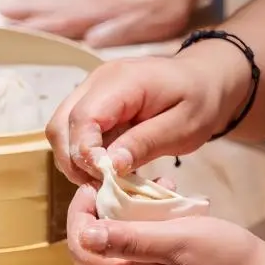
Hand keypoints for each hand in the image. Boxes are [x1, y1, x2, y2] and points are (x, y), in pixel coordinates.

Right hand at [1, 0, 198, 47]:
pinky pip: (66, 5)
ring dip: (31, 7)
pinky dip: (47, 7)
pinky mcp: (100, 4)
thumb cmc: (164, 10)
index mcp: (100, 14)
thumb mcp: (147, 25)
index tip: (12, 29)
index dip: (38, 27)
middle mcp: (92, 6)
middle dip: (25, 12)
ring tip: (6, 9)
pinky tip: (43, 12)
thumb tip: (92, 38)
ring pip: (55, 4)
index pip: (63, 20)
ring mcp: (94, 3)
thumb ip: (119, 31)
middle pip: (51, 8)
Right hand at [46, 39, 250, 185]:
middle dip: (75, 162)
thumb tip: (110, 165)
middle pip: (60, 125)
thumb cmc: (200, 100)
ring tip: (104, 181)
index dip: (87, 154)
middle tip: (103, 186)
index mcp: (122, 81)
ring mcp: (91, 91)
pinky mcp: (93, 104)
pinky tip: (107, 169)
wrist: (204, 79)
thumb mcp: (184, 126)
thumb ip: (146, 143)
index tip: (106, 179)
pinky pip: (73, 132)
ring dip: (75, 161)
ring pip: (60, 130)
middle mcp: (97, 81)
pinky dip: (82, 155)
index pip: (83, 118)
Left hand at [66, 183, 264, 264]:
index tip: (95, 186)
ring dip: (123, 217)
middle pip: (95, 251)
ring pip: (116, 248)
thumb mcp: (176, 238)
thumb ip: (129, 238)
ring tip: (146, 191)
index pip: (82, 250)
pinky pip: (138, 251)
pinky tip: (164, 206)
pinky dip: (143, 226)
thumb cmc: (222, 254)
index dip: (80, 216)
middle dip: (99, 214)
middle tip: (115, 185)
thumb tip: (85, 235)